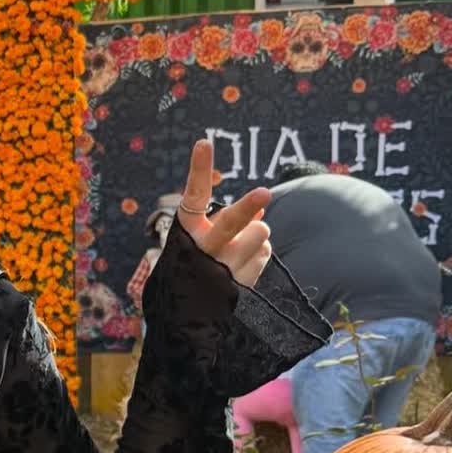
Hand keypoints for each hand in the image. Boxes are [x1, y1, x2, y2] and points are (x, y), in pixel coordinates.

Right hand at [174, 140, 271, 288]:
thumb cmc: (194, 262)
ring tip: (242, 246)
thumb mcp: (203, 235)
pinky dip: (258, 255)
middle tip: (265, 193)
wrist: (186, 310)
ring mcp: (223, 268)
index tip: (203, 142)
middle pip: (230, 222)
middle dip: (247, 207)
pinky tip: (242, 265)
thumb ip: (229, 217)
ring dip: (257, 234)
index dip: (199, 169)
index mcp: (188, 230)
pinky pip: (265, 253)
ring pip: (260, 232)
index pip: (193, 195)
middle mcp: (203, 248)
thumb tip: (263, 206)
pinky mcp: (241, 283)